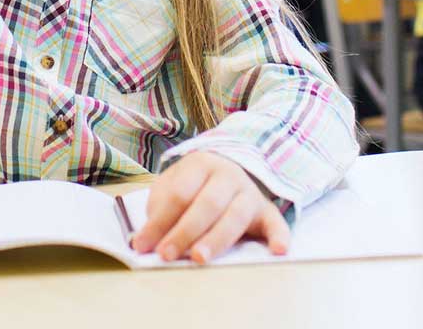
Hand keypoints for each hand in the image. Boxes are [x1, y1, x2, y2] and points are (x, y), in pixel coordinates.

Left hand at [131, 152, 289, 263]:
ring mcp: (249, 192)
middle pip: (206, 204)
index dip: (160, 220)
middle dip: (185, 231)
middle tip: (167, 255)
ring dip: (216, 238)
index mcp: (200, 163)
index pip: (179, 193)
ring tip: (199, 258)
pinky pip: (276, 223)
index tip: (143, 245)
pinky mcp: (266, 211)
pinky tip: (278, 251)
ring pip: (235, 215)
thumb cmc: (194, 185)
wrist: (230, 169)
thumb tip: (144, 240)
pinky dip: (279, 236)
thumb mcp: (172, 186)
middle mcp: (228, 174)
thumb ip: (160, 209)